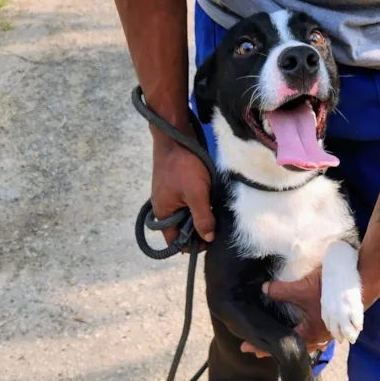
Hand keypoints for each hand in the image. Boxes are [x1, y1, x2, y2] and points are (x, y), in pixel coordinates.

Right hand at [151, 133, 214, 247]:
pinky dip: (198, 204)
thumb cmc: (183, 166)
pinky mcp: (177, 185)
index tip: (209, 242)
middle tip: (216, 228)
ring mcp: (170, 195)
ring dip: (199, 217)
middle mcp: (164, 207)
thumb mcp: (196, 195)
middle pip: (181, 229)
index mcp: (163, 213)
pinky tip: (211, 202)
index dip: (191, 245)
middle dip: (197, 231)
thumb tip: (208, 238)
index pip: (174, 241)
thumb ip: (202, 218)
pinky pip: (187, 202)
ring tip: (216, 215)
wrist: (175, 135)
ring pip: (186, 215)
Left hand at [240, 269, 332, 357]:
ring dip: (289, 343)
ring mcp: (326, 334)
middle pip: (292, 348)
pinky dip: (301, 338)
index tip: (247, 348)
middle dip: (274, 348)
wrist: (362, 285)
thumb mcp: (302, 288)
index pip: (281, 343)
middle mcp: (318, 339)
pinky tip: (297, 333)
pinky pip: (312, 337)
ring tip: (275, 344)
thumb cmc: (332, 290)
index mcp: (310, 334)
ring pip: (303, 344)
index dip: (262, 345)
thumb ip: (281, 291)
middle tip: (256, 350)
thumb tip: (264, 289)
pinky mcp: (331, 327)